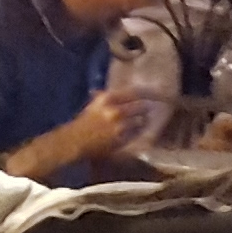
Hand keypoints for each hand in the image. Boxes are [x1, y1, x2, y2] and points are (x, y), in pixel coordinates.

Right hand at [6, 89, 151, 176]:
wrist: (74, 141)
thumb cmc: (83, 122)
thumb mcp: (94, 105)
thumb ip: (107, 98)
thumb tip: (120, 90)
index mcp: (107, 99)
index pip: (135, 92)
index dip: (148, 92)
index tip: (157, 91)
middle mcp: (115, 110)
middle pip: (141, 106)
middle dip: (148, 106)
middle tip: (156, 106)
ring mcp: (120, 126)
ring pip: (141, 120)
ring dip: (144, 120)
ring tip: (145, 119)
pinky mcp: (122, 139)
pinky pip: (136, 133)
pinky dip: (139, 131)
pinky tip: (138, 130)